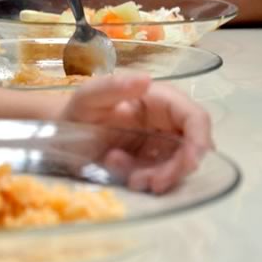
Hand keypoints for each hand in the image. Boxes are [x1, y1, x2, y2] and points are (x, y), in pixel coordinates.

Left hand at [61, 74, 212, 192]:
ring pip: (178, 166)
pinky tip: (123, 175)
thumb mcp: (88, 97)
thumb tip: (147, 79)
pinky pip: (159, 176)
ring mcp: (160, 143)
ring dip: (159, 177)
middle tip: (148, 182)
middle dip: (176, 169)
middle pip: (192, 147)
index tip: (190, 163)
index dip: (200, 140)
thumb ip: (113, 87)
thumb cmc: (77, 111)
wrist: (61, 135)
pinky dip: (145, 181)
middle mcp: (166, 120)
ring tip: (130, 179)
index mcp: (159, 99)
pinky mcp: (151, 162)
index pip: (195, 117)